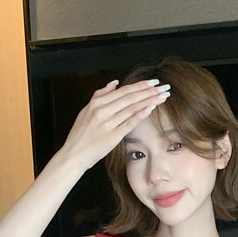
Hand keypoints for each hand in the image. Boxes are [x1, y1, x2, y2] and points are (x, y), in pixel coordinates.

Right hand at [53, 79, 169, 171]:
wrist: (74, 154)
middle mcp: (102, 111)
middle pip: (130, 97)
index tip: (153, 82)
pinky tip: (152, 108)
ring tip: (162, 96)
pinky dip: (141, 114)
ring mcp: (108, 124)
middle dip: (148, 91)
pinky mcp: (113, 136)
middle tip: (163, 86)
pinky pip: (129, 123)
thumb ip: (99, 95)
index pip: (123, 91)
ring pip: (132, 108)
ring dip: (149, 100)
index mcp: (96, 103)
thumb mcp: (86, 110)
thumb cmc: (80, 134)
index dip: (140, 85)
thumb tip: (114, 83)